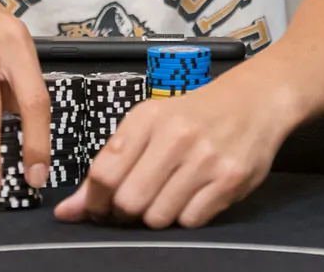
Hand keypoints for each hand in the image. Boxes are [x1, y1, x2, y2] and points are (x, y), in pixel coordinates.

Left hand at [55, 66, 294, 227]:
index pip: (104, 173)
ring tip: (165, 197)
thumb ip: (109, 164)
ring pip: (159, 216)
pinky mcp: (230, 180)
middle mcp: (176, 136)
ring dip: (156, 216)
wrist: (254, 100)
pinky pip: (191, 221)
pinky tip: (191, 198)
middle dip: (125, 213)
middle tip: (134, 205)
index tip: (98, 207)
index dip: (94, 201)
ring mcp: (205, 160)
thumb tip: (69, 212)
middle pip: (129, 201)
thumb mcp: (149, 124)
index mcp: (148, 118)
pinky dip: (185, 218)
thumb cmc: (194, 114)